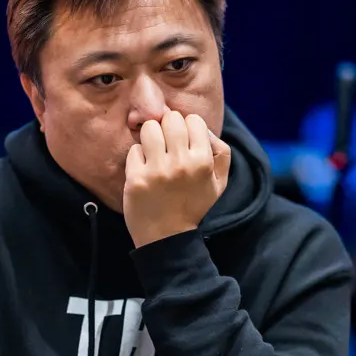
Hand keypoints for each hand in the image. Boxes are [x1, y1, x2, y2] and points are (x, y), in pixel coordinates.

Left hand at [123, 111, 230, 247]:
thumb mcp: (219, 182)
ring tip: (154, 151)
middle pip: (170, 119)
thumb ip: (221, 152)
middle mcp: (181, 164)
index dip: (188, 126)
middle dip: (168, 127)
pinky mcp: (136, 178)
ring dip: (151, 137)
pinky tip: (145, 169)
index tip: (184, 140)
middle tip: (167, 143)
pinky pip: (134, 149)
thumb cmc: (193, 205)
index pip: (193, 120)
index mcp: (203, 162)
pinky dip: (138, 156)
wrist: (167, 236)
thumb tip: (201, 128)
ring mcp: (157, 171)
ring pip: (150, 128)